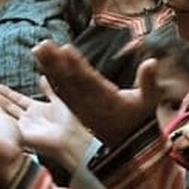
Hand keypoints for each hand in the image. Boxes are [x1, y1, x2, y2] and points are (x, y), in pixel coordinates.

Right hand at [0, 77, 93, 173]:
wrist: (70, 138)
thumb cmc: (68, 122)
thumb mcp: (58, 102)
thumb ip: (48, 90)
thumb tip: (42, 77)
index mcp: (36, 109)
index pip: (17, 99)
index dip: (6, 92)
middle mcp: (27, 117)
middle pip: (8, 105)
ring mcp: (22, 126)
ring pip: (5, 112)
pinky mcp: (20, 133)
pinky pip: (7, 123)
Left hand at [31, 40, 157, 146]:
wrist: (129, 143)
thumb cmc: (140, 117)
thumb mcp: (150, 100)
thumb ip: (149, 81)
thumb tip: (151, 61)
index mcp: (107, 98)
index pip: (89, 79)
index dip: (77, 65)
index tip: (66, 49)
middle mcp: (89, 102)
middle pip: (69, 80)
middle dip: (55, 61)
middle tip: (42, 44)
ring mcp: (81, 106)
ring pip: (62, 85)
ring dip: (49, 67)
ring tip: (37, 49)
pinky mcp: (77, 109)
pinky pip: (62, 93)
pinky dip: (52, 80)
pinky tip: (43, 67)